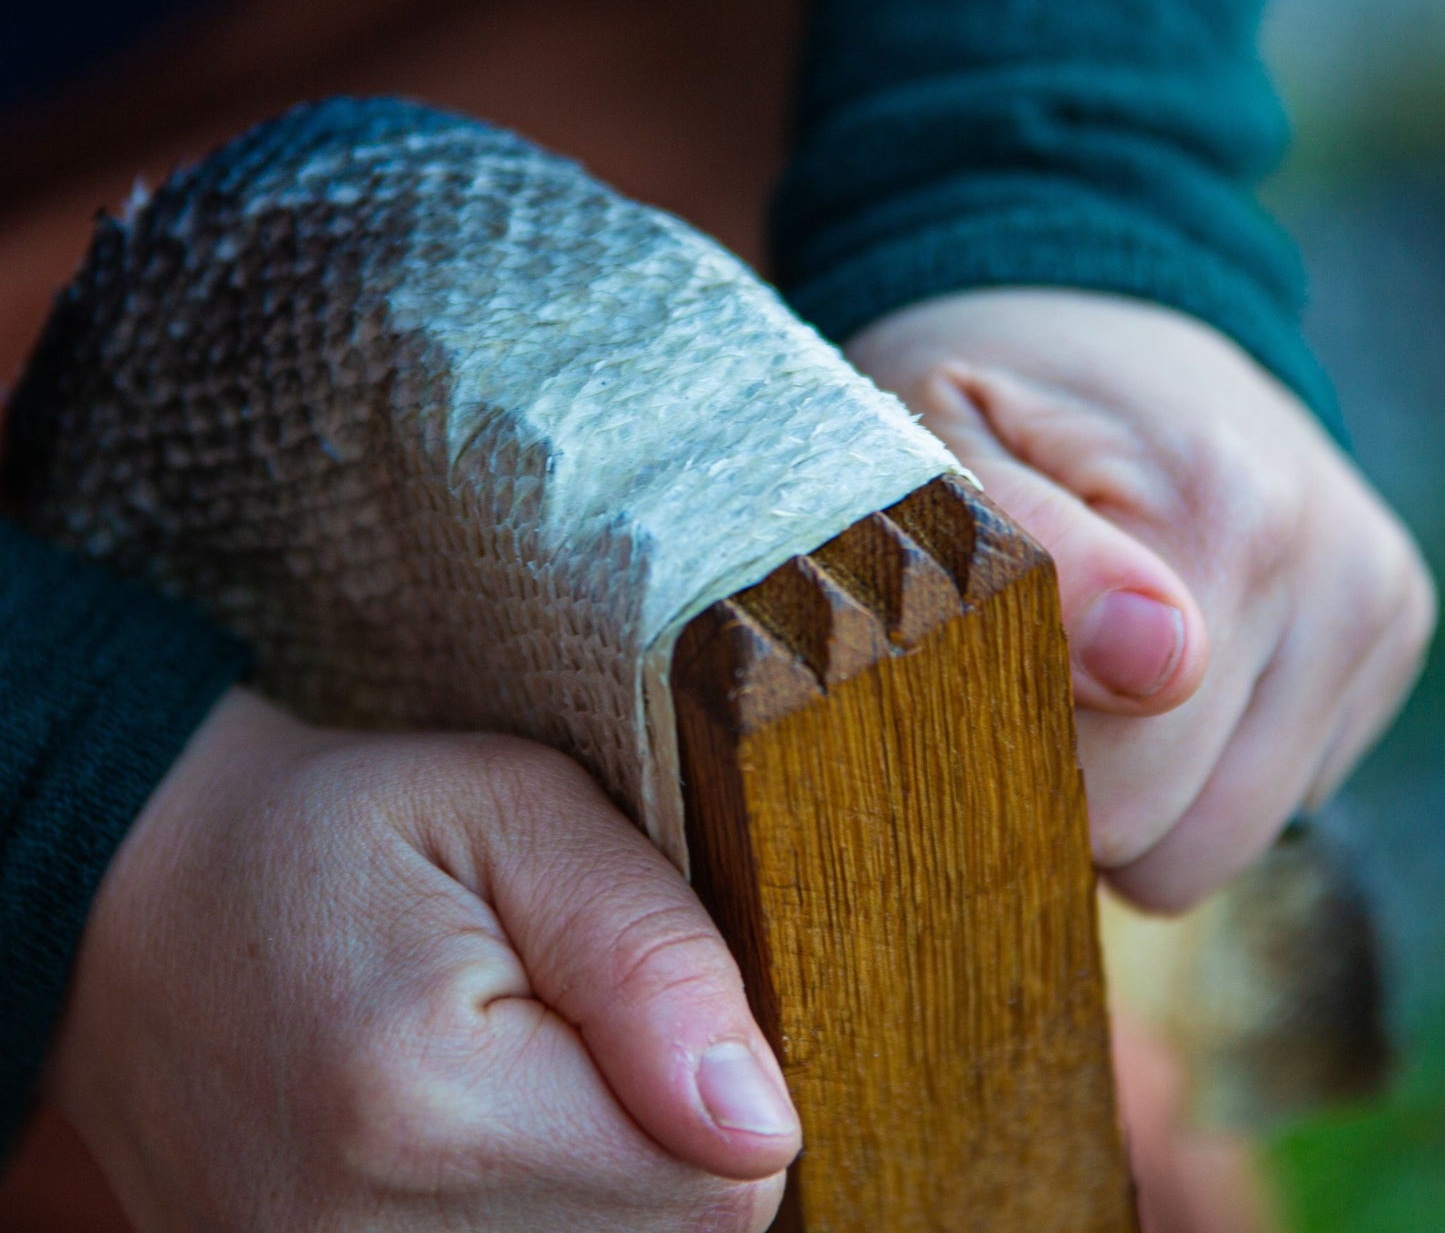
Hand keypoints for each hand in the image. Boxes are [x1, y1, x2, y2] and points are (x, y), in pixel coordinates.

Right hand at [46, 690, 797, 1230]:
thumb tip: (758, 1117)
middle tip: (568, 1030)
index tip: (638, 1005)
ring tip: (524, 1081)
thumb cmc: (349, 834)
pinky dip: (545, 1219)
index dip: (722, 1088)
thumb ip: (644, 949)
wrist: (154, 905)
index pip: (718, 1188)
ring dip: (605, 1188)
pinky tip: (491, 1146)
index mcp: (427, 1101)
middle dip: (664, 1143)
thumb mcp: (511, 805)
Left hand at [847, 289, 1434, 909]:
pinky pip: (1272, 799)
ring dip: (1137, 788)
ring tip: (1081, 667)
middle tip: (1012, 677)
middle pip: (1175, 839)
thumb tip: (1155, 663)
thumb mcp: (938, 442)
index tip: (961, 695)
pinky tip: (1155, 657)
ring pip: (1226, 841)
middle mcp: (1327, 569)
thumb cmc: (985, 392)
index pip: (1112, 789)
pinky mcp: (1388, 632)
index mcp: (1218, 512)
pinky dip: (1196, 761)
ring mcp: (1371, 607)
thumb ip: (1017, 548)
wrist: (1093, 320)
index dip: (1008, 769)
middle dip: (1069, 791)